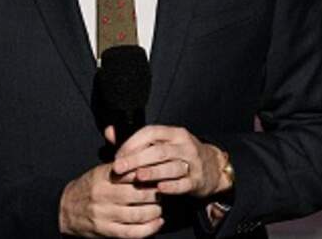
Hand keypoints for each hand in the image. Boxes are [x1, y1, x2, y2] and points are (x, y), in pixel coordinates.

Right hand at [59, 157, 162, 237]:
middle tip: (162, 192)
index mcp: (103, 176)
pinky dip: (148, 229)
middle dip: (155, 194)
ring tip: (159, 208)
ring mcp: (104, 214)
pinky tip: (156, 223)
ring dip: (154, 212)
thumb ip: (120, 164)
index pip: (131, 173)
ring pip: (137, 214)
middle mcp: (103, 194)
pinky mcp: (106, 230)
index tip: (159, 175)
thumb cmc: (88, 188)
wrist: (64, 209)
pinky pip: (132, 232)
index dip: (149, 175)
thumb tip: (143, 154)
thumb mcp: (100, 171)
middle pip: (138, 194)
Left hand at [109, 125, 231, 197]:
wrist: (212, 167)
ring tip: (137, 177)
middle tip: (119, 168)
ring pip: (171, 166)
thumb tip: (109, 132)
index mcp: (173, 133)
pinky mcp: (197, 180)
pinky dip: (172, 186)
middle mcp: (184, 145)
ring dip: (153, 172)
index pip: (150, 133)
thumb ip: (135, 140)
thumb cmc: (179, 154)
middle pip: (159, 150)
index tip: (117, 156)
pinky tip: (160, 189)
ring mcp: (193, 163)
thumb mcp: (162, 143)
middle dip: (137, 159)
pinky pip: (184, 183)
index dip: (132, 143)